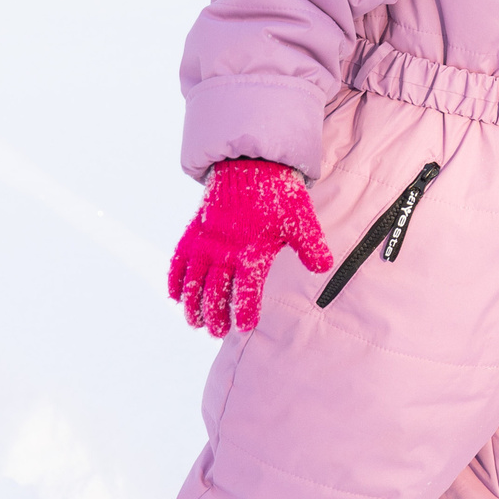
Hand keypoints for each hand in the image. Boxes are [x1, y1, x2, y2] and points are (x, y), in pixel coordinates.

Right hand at [167, 159, 334, 337]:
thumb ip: (311, 247)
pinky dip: (175, 280)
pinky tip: (176, 297)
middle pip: (214, 293)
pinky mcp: (193, 234)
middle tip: (218, 332)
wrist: (250, 166)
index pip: (245, 290)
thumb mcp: (300, 221)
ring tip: (196, 323)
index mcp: (251, 252)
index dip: (244, 311)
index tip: (244, 327)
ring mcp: (205, 244)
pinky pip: (178, 262)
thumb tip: (323, 268)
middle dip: (215, 316)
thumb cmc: (277, 196)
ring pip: (193, 283)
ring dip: (192, 306)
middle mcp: (223, 252)